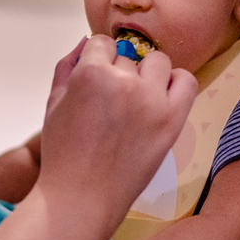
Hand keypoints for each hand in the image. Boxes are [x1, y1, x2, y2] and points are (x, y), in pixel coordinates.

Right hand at [36, 34, 196, 239]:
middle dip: (118, 71)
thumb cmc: (64, 155)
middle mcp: (124, 82)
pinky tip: (160, 97)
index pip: (102, 42)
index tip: (95, 77)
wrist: (82, 197)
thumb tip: (84, 44)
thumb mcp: (53, 103)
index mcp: (91, 74)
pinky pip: (186, 82)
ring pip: (158, 62)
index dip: (96, 59)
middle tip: (110, 100)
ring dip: (147, 73)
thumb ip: (66, 66)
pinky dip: (175, 82)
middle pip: (128, 55)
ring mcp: (151, 100)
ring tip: (135, 98)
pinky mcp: (171, 120)